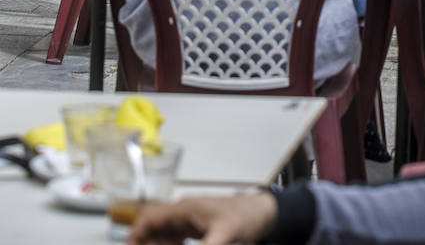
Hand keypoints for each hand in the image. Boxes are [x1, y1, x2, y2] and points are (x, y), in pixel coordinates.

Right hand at [129, 192, 276, 244]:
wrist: (263, 213)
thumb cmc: (245, 217)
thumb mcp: (224, 236)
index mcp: (184, 209)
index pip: (150, 217)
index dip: (135, 234)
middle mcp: (183, 212)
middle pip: (152, 226)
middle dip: (144, 242)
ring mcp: (189, 219)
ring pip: (162, 233)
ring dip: (155, 244)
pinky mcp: (196, 227)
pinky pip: (173, 238)